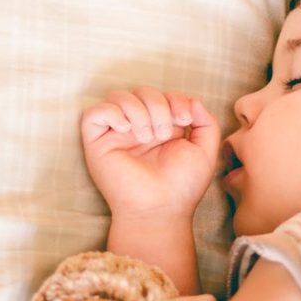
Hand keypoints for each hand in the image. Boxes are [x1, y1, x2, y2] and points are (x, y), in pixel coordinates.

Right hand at [80, 87, 220, 219]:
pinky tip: (126, 130)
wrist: (161, 209)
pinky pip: (93, 113)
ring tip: (147, 137)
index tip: (185, 119)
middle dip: (158, 105)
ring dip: (138, 110)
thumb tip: (193, 101)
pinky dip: (111, 113)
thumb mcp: (205, 151)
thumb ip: (207, 123)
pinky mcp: (97, 143)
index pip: (163, 95)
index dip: (175, 99)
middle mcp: (137, 127)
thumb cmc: (182, 186)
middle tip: (164, 133)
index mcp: (161, 126)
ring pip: (118, 96)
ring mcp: (116, 134)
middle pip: (141, 91)